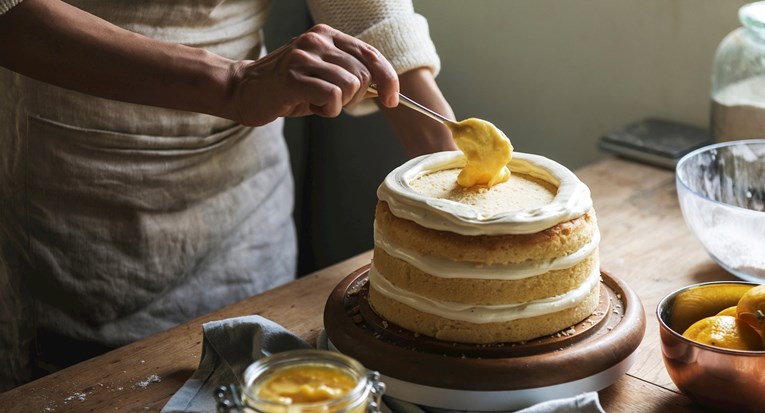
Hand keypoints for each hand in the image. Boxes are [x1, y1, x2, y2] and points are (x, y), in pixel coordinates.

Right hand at [226, 24, 399, 126]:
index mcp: (327, 35)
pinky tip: (310, 106)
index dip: (388, 79)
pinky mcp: (294, 77)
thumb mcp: (322, 76)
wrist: (243, 90)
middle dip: (354, 97)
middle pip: (364, 74)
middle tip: (329, 101)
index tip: (392, 100)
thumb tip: (382, 89)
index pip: (371, 54)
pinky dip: (328, 110)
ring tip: (315, 102)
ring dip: (338, 105)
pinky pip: (333, 97)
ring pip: (351, 86)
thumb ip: (349, 76)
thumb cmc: (286, 88)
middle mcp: (317, 39)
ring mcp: (304, 56)